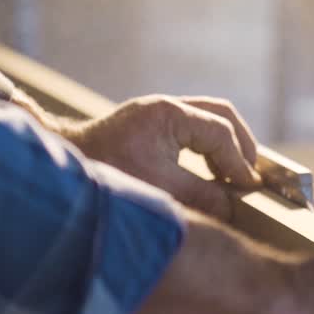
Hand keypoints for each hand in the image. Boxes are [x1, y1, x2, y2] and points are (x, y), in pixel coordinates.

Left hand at [62, 96, 260, 219]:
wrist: (62, 169)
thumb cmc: (106, 174)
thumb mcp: (160, 188)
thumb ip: (202, 195)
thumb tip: (231, 206)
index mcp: (168, 114)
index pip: (220, 131)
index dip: (240, 162)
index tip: (250, 189)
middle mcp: (164, 107)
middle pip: (221, 114)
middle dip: (241, 145)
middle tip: (251, 176)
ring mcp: (155, 115)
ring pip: (207, 119)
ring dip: (225, 147)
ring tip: (234, 177)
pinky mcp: (148, 128)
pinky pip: (191, 130)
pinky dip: (207, 149)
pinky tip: (209, 175)